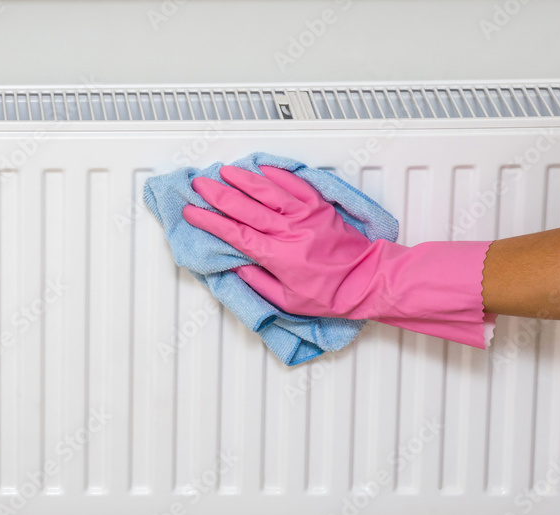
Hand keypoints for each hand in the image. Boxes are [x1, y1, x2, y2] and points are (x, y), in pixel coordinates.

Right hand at [183, 165, 383, 318]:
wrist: (367, 280)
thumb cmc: (330, 295)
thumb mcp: (287, 301)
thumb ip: (258, 283)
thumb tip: (237, 266)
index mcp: (278, 255)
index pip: (235, 233)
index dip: (210, 221)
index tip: (193, 212)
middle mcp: (289, 231)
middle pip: (246, 207)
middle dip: (218, 194)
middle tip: (200, 185)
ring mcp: (305, 215)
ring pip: (268, 190)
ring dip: (243, 179)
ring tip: (225, 171)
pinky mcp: (319, 207)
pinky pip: (295, 184)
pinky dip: (277, 174)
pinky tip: (262, 167)